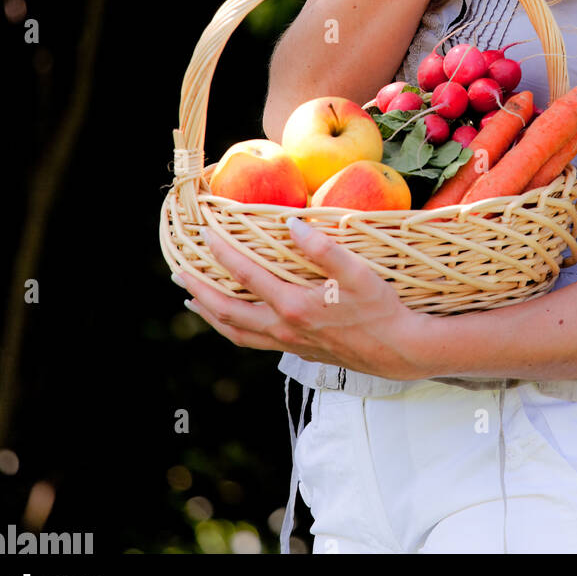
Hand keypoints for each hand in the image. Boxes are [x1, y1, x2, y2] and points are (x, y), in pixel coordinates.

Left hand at [174, 220, 428, 381]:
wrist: (397, 352)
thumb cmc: (381, 309)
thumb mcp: (358, 273)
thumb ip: (323, 248)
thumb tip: (291, 223)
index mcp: (293, 306)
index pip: (246, 275)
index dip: (222, 253)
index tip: (205, 233)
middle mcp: (283, 328)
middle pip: (227, 310)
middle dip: (200, 290)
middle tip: (179, 273)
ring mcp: (287, 343)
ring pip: (236, 332)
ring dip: (210, 314)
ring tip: (193, 300)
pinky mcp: (296, 350)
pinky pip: (251, 341)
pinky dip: (232, 328)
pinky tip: (233, 319)